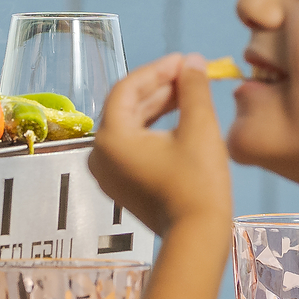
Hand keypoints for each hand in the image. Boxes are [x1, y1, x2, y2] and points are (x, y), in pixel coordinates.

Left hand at [89, 53, 232, 238]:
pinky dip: (154, 129)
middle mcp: (99, 153)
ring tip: (190, 92)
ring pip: (131, 125)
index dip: (158, 69)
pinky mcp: (121, 184)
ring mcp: (107, 172)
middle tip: (191, 73)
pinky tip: (180, 118)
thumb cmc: (198, 183)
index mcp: (110, 138)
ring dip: (159, 106)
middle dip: (160, 87)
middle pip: (128, 106)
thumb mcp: (199, 128)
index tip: (184, 61)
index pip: (128, 88)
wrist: (197, 238)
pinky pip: (133, 145)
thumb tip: (193, 62)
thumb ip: (193, 89)